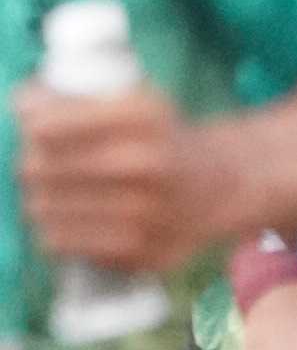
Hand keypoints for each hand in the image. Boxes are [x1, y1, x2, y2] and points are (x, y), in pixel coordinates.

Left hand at [13, 80, 222, 272]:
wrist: (223, 186)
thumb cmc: (163, 139)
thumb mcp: (135, 101)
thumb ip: (76, 97)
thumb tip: (20, 106)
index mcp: (141, 117)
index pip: (45, 128)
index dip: (30, 128)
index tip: (33, 130)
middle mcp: (146, 165)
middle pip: (39, 168)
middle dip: (30, 166)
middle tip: (36, 166)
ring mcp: (145, 213)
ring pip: (44, 209)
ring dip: (38, 200)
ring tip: (46, 195)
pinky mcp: (139, 252)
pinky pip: (64, 244)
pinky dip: (54, 232)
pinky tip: (61, 223)